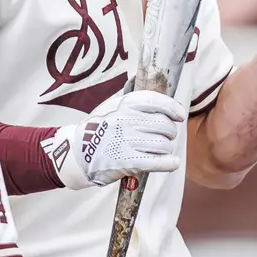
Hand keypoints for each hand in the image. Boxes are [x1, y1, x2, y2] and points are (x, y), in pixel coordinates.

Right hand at [46, 91, 186, 189]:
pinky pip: (158, 161)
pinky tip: (172, 162)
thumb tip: (151, 93)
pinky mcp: (128, 161)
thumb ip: (132, 101)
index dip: (173, 108)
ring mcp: (127, 141)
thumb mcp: (111, 106)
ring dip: (166, 148)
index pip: (157, 101)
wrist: (76, 153)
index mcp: (124, 104)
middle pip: (164, 125)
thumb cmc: (98, 129)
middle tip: (165, 136)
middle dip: (169, 132)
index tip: (179, 115)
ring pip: (163, 144)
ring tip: (159, 149)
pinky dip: (169, 163)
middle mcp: (127, 120)